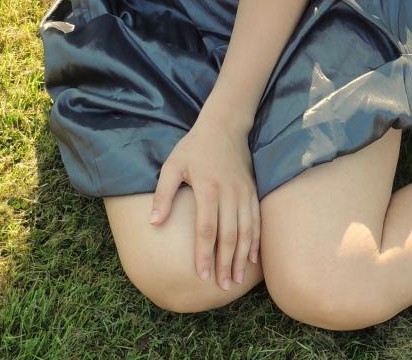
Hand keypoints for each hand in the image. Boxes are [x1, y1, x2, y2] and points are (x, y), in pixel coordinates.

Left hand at [150, 116, 259, 290]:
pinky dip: (256, 240)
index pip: (206, 228)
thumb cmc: (194, 147)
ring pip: (246, 230)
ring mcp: (243, 192)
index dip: (204, 253)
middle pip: (229, 234)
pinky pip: (257, 220)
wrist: (224, 125)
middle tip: (223, 286)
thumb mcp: (172, 165)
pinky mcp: (252, 191)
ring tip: (237, 279)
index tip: (202, 275)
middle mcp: (229, 193)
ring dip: (243, 256)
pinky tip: (253, 258)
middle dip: (226, 263)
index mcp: (208, 188)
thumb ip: (163, 194)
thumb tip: (154, 223)